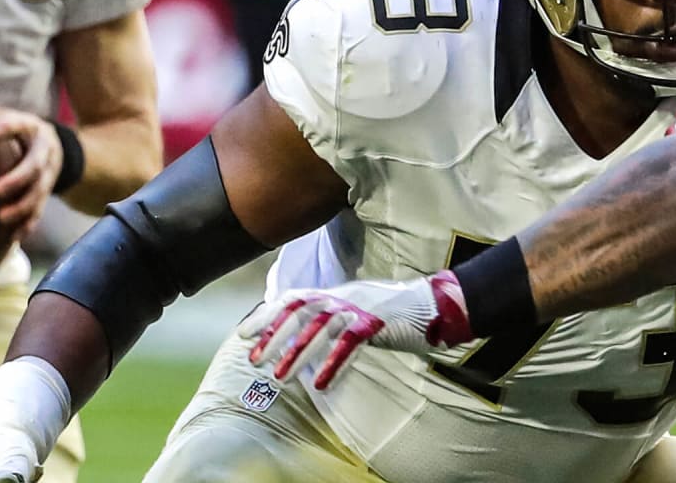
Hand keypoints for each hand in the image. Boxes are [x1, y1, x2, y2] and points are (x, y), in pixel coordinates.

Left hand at [0, 110, 61, 241]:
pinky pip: (40, 210)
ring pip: (39, 192)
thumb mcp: (14, 119)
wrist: (57, 148)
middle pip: (35, 166)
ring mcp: (48, 175)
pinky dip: (28, 223)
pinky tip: (15, 237)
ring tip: (2, 218)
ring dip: (22, 206)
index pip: (22, 125)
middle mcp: (44, 152)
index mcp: (34, 130)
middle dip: (18, 178)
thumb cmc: (21, 133)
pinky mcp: (46, 193)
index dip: (8, 128)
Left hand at [238, 271, 473, 389]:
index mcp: (335, 292)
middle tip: (255, 360)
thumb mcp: (354, 308)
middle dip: (274, 337)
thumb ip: (329, 314)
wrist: (433, 305)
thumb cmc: (391, 312)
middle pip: (301, 312)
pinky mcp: (378, 324)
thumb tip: (297, 331)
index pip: (292, 299)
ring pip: (321, 329)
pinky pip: (350, 344)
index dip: (266, 316)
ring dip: (297, 354)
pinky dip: (334, 364)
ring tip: (280, 377)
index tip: (242, 335)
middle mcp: (344, 296)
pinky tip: (321, 384)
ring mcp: (361, 308)